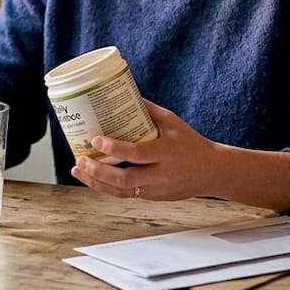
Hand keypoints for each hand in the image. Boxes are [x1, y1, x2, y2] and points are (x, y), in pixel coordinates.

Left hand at [70, 100, 289, 208]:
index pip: (137, 154)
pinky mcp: (153, 197)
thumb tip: (121, 93)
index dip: (115, 149)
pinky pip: (126, 195)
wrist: (212, 171)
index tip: (96, 140)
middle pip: (125, 180)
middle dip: (98, 172)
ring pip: (122, 192)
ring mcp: (157, 189)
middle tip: (80, 160)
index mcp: (167, 152)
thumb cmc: (190, 143)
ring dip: (96, 183)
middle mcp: (161, 174)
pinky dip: (106, 187)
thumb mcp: (172, 121)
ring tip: (78, 170)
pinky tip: (91, 178)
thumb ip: (147, 109)